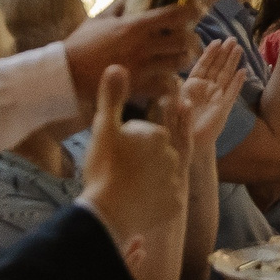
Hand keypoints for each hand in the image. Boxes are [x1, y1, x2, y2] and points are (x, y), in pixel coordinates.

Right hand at [63, 1, 195, 105]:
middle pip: (184, 40)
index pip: (174, 14)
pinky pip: (166, 85)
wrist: (67, 74)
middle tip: (190, 38)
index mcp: (135, 25)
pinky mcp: (139, 87)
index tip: (198, 9)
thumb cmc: (81, 44)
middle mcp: (143, 46)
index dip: (192, 10)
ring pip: (179, 63)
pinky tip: (168, 78)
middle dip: (192, 39)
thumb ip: (120, 6)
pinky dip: (171, 82)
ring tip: (181, 57)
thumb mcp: (99, 18)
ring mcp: (143, 68)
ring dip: (184, 59)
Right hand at [75, 65, 185, 247]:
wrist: (108, 212)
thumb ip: (112, 98)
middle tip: (125, 165)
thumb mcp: (104, 128)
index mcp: (158, 135)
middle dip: (147, 153)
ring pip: (164, 173)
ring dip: (153, 174)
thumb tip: (117, 66)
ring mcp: (175, 182)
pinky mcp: (174, 204)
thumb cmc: (104, 168)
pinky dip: (158, 196)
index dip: (132, 138)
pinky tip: (143, 199)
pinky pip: (167, 197)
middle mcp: (173, 156)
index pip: (147, 132)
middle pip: (159, 151)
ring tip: (133, 181)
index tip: (119, 148)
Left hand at [180, 39, 247, 152]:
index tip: (216, 41)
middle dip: (224, 53)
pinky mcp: (224, 107)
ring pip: (226, 75)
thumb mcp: (170, 107)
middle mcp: (205, 89)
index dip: (209, 53)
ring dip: (232, 62)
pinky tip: (243, 71)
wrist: (188, 143)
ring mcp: (216, 97)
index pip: (202, 65)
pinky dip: (237, 82)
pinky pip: (232, 92)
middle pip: (216, 67)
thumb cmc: (177, 124)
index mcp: (192, 86)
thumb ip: (173, 94)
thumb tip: (174, 80)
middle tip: (232, 39)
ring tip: (239, 48)